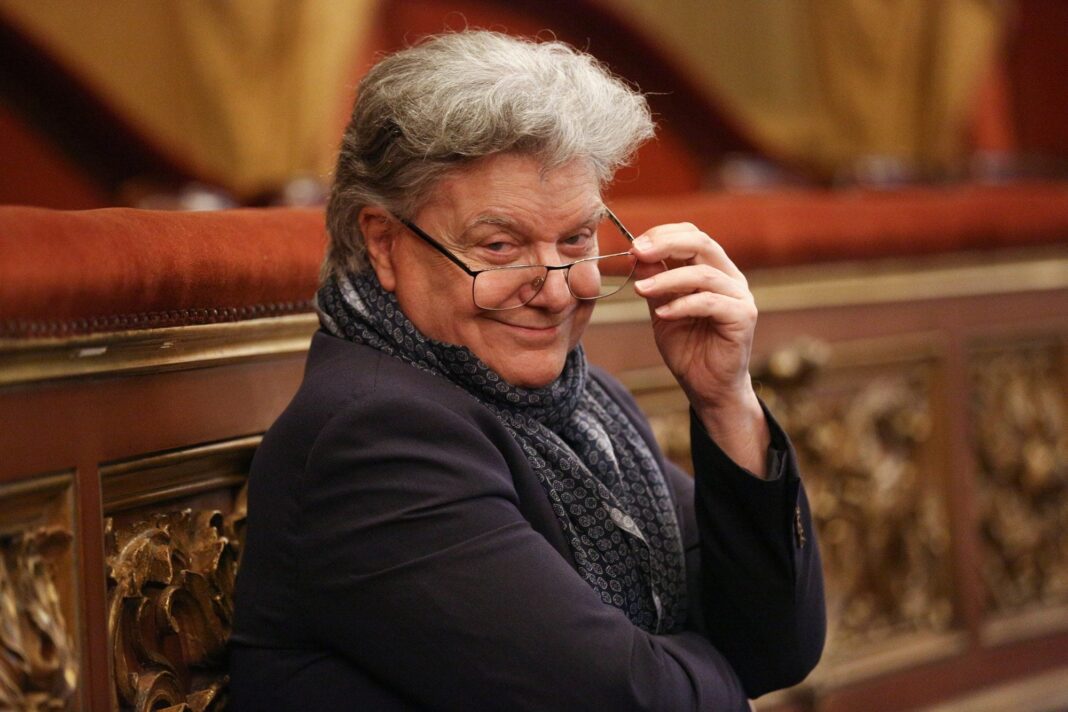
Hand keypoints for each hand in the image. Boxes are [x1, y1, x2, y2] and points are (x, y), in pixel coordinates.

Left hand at [630, 223, 769, 475]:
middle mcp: (730, 277)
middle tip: (637, 251)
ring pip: (703, 274)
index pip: (692, 236)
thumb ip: (654, 281)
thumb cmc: (687, 348)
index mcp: (712, 269)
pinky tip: (662, 313)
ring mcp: (740, 296)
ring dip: (667, 279)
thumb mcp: (661, 309)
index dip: (663, 234)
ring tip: (641, 289)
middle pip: (702, 244)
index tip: (635, 245)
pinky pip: (710, 303)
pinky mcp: (743, 317)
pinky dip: (682, 304)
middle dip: (666, 244)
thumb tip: (637, 252)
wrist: (707, 387)